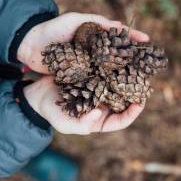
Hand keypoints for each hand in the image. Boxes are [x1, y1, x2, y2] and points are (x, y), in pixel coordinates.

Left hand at [17, 12, 149, 73]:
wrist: (29, 45)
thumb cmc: (53, 29)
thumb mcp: (76, 20)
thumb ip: (98, 22)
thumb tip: (121, 25)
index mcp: (97, 38)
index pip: (120, 39)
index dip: (133, 40)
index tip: (147, 42)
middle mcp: (95, 53)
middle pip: (119, 58)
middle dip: (133, 61)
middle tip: (148, 65)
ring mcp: (88, 67)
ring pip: (110, 72)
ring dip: (123, 77)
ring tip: (138, 81)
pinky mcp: (78, 79)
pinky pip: (96, 83)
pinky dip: (107, 86)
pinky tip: (117, 91)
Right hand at [23, 76, 144, 134]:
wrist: (35, 93)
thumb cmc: (50, 111)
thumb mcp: (65, 123)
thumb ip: (82, 123)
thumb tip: (100, 114)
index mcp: (100, 119)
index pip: (122, 120)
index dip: (133, 113)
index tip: (140, 103)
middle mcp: (103, 104)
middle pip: (124, 100)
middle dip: (135, 91)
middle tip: (144, 81)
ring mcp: (99, 89)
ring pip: (118, 84)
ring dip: (127, 76)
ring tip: (137, 67)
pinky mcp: (93, 76)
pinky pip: (107, 72)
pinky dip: (114, 65)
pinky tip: (120, 57)